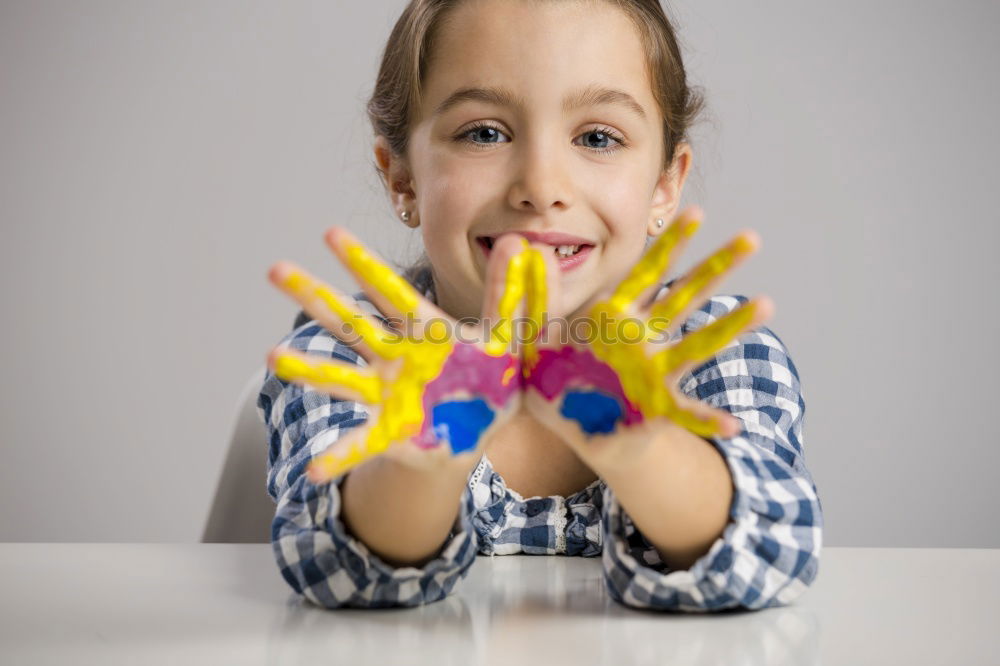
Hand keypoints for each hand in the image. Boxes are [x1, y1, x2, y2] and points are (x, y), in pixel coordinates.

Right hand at [266, 229, 538, 483]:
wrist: (482, 431)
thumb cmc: (490, 376)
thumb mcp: (505, 338)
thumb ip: (507, 294)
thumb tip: (518, 243)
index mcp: (424, 331)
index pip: (390, 291)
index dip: (362, 263)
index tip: (331, 233)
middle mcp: (395, 357)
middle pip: (349, 323)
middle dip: (315, 296)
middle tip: (276, 270)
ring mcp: (387, 393)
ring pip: (342, 378)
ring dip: (309, 368)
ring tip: (273, 357)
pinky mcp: (391, 432)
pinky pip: (362, 446)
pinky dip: (339, 457)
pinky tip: (313, 472)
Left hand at [522, 206, 773, 473]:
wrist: (562, 423)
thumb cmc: (551, 374)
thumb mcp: (535, 335)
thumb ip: (538, 298)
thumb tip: (531, 252)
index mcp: (615, 314)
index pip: (648, 271)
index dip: (672, 243)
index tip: (696, 212)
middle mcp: (643, 337)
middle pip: (686, 296)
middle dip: (717, 267)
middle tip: (752, 238)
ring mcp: (653, 370)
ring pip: (698, 343)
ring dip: (731, 325)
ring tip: (766, 302)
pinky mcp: (652, 406)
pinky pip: (682, 414)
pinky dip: (705, 420)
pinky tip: (734, 426)